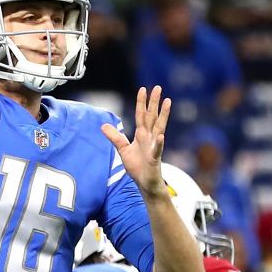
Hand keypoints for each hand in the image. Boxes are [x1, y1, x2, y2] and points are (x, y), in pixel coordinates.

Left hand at [102, 86, 172, 201]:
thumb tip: (103, 126)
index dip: (141, 102)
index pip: (141, 115)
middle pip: (152, 116)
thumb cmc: (137, 167)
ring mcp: (153, 146)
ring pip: (159, 127)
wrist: (145, 183)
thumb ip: (115, 137)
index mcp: (141, 135)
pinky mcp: (154, 158)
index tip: (143, 89)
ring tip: (168, 101)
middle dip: (154, 102)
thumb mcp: (122, 150)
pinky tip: (161, 136)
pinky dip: (159, 143)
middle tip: (157, 87)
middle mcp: (149, 137)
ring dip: (163, 115)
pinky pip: (157, 149)